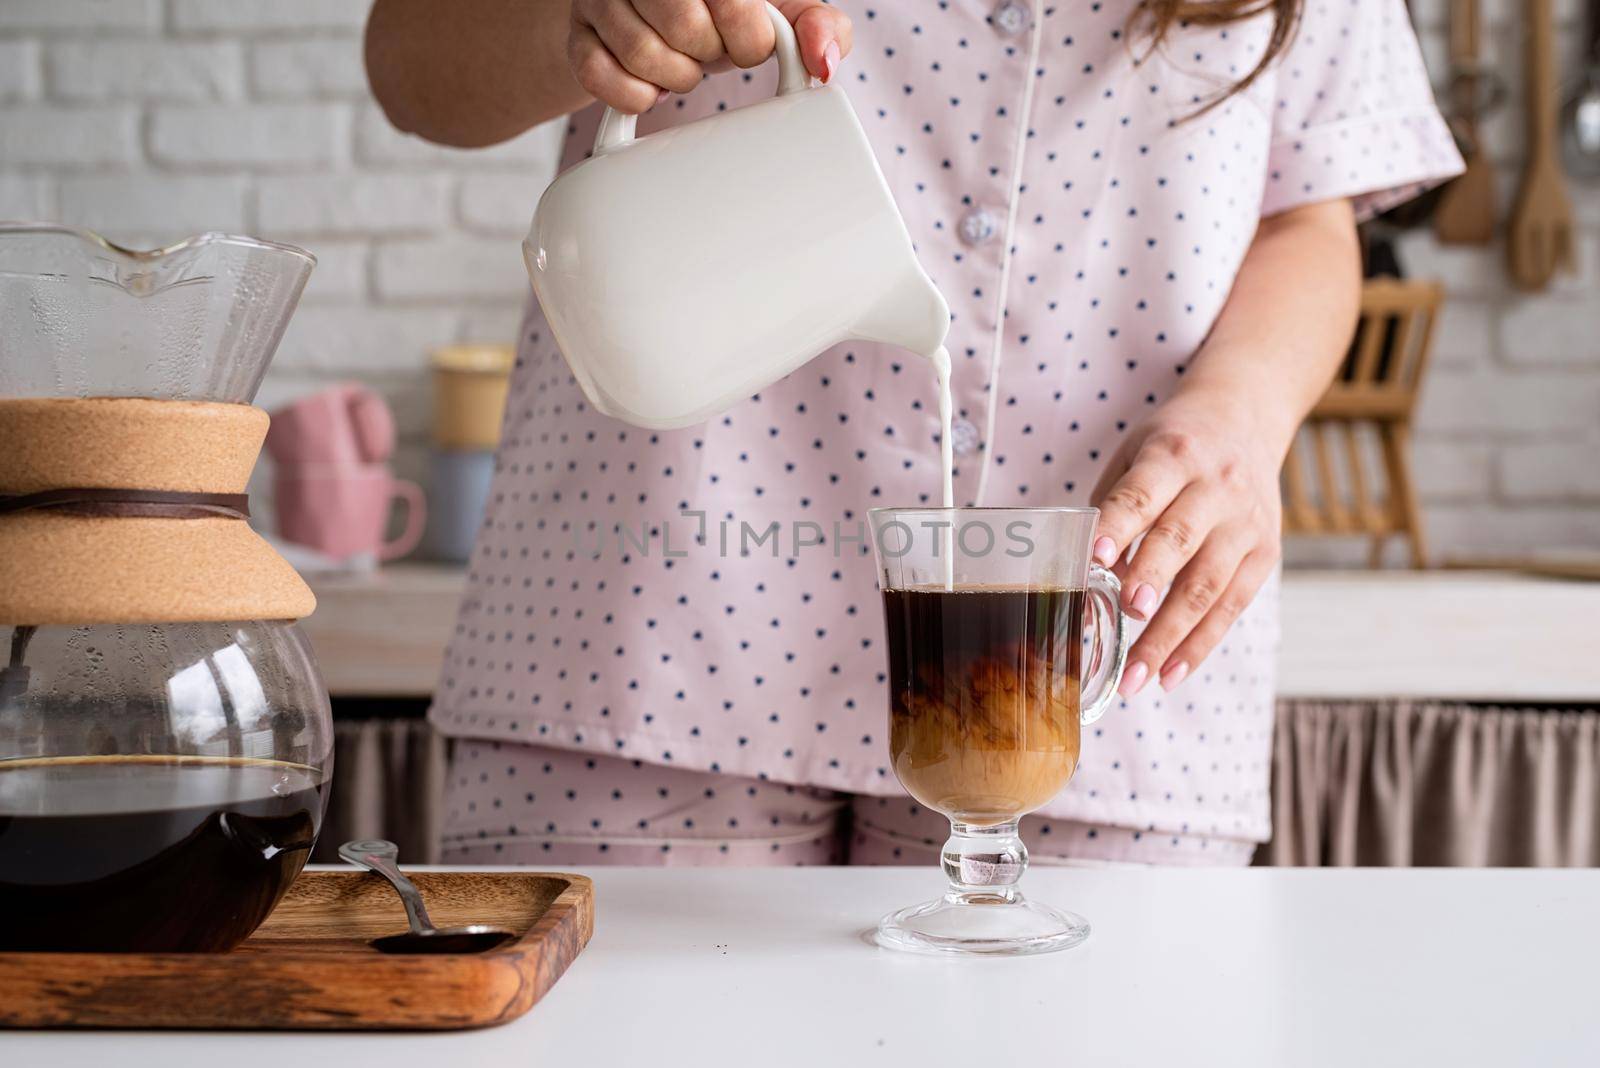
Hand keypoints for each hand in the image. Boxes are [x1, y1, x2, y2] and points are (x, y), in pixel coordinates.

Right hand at [569, 0, 851, 112]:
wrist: (661, 18)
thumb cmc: (727, 13)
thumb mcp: (779, 12)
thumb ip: (817, 26)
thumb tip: (824, 64)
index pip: (732, 1)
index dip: (749, 37)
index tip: (748, 41)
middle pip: (683, 24)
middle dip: (709, 56)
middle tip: (711, 53)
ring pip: (638, 53)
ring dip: (674, 78)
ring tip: (684, 67)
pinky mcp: (577, 35)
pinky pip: (599, 76)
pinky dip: (633, 96)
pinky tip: (650, 86)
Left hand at [1088, 388, 1285, 696]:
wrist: (1247, 418)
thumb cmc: (1175, 445)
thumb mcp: (1135, 453)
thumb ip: (1112, 507)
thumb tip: (1090, 574)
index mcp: (1174, 456)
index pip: (1142, 494)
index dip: (1119, 526)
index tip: (1095, 558)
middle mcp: (1216, 488)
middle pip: (1180, 541)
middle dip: (1151, 582)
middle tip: (1125, 615)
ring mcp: (1246, 523)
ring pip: (1208, 585)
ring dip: (1170, 636)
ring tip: (1136, 676)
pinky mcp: (1265, 552)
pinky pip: (1232, 607)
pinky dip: (1199, 645)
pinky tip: (1169, 674)